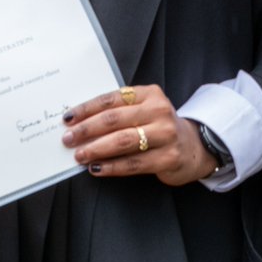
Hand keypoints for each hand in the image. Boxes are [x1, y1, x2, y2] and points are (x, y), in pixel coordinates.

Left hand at [61, 85, 217, 186]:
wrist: (193, 147)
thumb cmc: (158, 127)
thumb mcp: (144, 110)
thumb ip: (119, 112)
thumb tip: (80, 124)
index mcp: (149, 93)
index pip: (111, 99)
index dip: (87, 108)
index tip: (68, 118)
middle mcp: (159, 110)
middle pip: (115, 119)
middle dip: (87, 130)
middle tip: (68, 139)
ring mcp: (165, 134)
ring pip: (123, 141)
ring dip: (97, 149)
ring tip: (79, 155)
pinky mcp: (168, 157)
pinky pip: (133, 163)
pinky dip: (112, 167)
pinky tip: (97, 168)